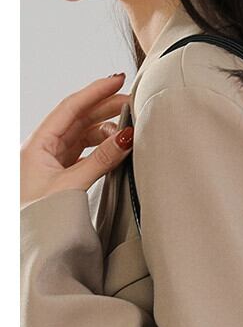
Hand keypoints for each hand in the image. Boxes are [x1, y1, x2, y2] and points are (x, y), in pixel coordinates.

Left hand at [21, 73, 132, 206]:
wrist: (26, 245)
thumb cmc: (38, 218)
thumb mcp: (71, 186)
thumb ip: (100, 161)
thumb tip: (125, 139)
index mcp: (37, 144)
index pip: (70, 108)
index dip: (95, 92)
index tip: (118, 81)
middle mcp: (42, 148)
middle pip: (77, 118)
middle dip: (104, 108)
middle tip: (132, 104)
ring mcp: (51, 161)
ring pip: (82, 135)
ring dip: (105, 129)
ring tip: (128, 130)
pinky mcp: (60, 176)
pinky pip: (83, 153)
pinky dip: (101, 148)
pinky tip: (115, 148)